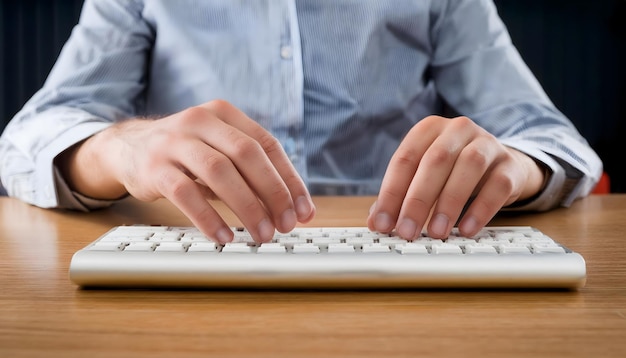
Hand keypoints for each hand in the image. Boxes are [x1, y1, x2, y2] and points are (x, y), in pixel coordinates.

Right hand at [58, 100, 314, 242]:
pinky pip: (185, 193)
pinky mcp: (153, 167)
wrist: (128, 148)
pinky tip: (225, 237)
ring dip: (247, 207)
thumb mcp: (219, 153)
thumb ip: (252, 175)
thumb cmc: (186, 155)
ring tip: (262, 235)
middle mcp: (200, 121)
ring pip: (220, 172)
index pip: (268, 145)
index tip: (304, 211)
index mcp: (224, 114)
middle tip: (286, 225)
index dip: (290, 180)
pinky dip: (209, 218)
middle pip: (247, 155)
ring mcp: (174, 142)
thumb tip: (294, 209)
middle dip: (273, 193)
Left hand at [367, 115, 545, 238]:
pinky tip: (468, 229)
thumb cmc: (452, 172)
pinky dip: (482, 209)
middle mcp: (458, 129)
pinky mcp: (510, 164)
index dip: (391, 193)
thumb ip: (399, 196)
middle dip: (418, 200)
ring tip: (436, 232)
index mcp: (429, 129)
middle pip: (435, 160)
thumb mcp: (423, 177)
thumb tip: (376, 222)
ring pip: (468, 166)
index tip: (382, 223)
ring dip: (449, 203)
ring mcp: (488, 144)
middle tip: (407, 231)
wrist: (501, 165)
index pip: (405, 158)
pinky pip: (498, 185)